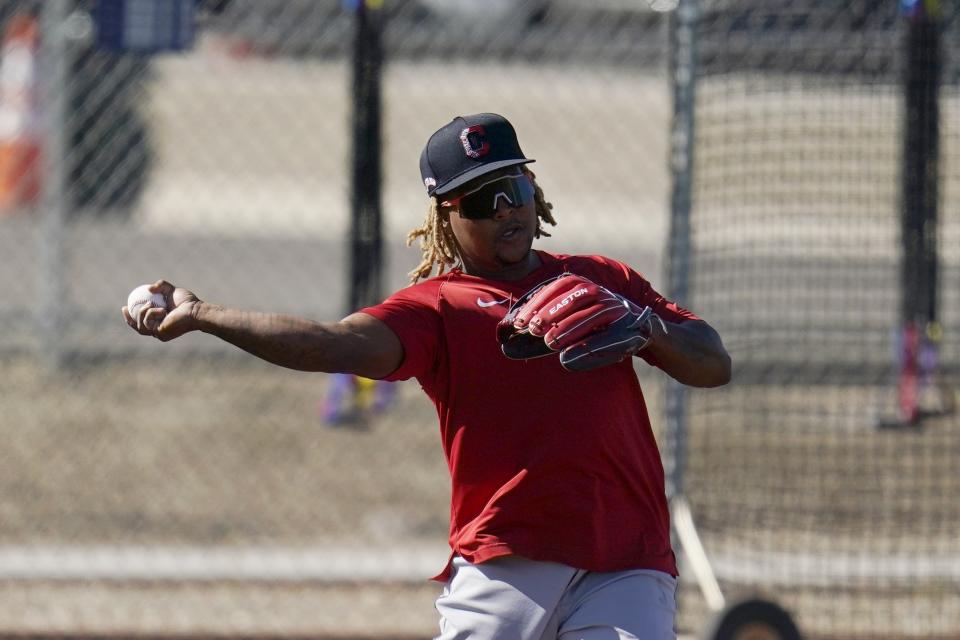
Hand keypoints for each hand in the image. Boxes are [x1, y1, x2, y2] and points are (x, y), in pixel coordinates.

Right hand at [122, 280, 201, 341]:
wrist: (195, 310)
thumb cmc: (187, 302)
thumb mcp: (171, 290)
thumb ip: (161, 286)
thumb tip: (149, 288)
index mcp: (160, 322)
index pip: (143, 322)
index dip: (132, 316)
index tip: (125, 306)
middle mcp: (159, 330)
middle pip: (138, 328)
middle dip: (129, 319)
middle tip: (125, 308)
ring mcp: (159, 334)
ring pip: (140, 326)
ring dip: (142, 313)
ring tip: (150, 304)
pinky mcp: (160, 334)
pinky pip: (147, 323)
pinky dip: (151, 313)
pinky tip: (161, 309)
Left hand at [509, 274, 632, 350]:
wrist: (638, 328)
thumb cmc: (595, 324)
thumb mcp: (572, 318)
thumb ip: (549, 323)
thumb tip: (517, 334)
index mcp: (583, 285)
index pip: (558, 286)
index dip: (538, 302)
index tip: (520, 320)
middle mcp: (599, 292)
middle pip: (574, 296)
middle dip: (551, 312)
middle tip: (532, 329)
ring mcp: (614, 307)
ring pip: (591, 314)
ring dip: (568, 328)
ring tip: (549, 343)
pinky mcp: (627, 327)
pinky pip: (607, 336)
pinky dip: (587, 346)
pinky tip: (568, 356)